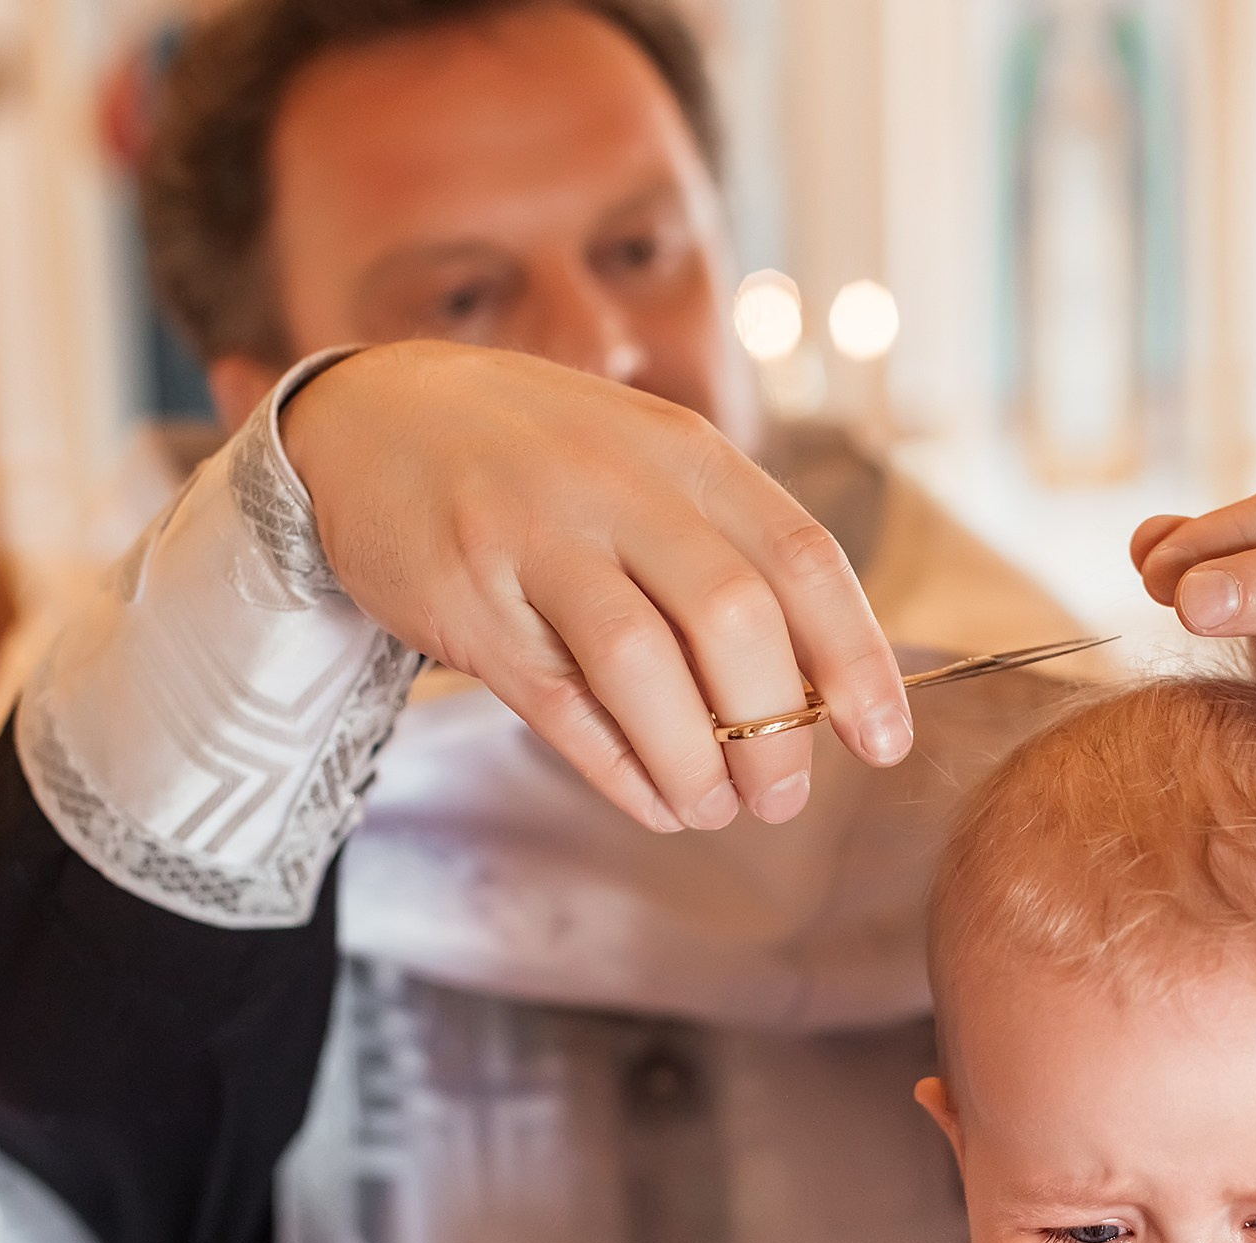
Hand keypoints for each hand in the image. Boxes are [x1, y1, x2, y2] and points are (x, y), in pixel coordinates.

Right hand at [281, 340, 911, 833]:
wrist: (374, 420)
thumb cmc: (547, 462)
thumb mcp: (650, 467)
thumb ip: (732, 552)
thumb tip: (825, 682)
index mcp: (687, 453)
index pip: (803, 559)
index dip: (856, 661)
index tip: (882, 742)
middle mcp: (615, 485)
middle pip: (732, 617)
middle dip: (774, 729)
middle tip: (784, 794)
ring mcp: (533, 540)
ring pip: (640, 666)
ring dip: (694, 761)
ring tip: (716, 808)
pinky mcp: (465, 604)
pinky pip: (559, 704)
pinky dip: (619, 768)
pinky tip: (656, 801)